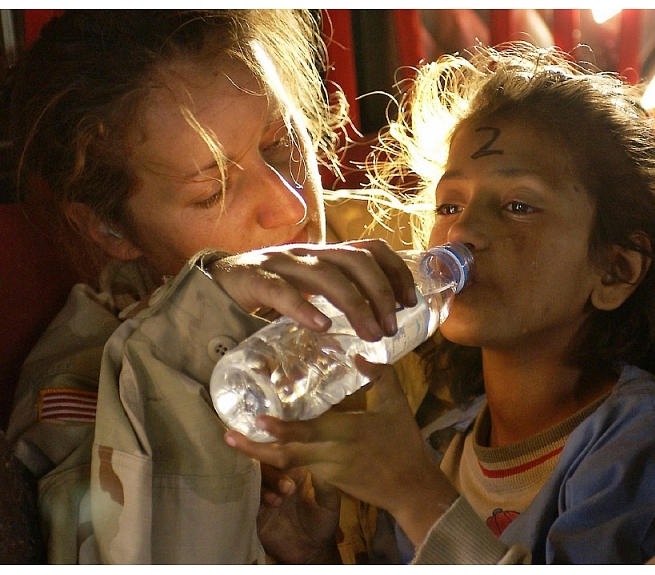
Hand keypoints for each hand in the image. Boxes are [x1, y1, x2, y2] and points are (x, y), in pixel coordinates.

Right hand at [208, 239, 417, 341]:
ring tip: (369, 334)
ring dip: (354, 305)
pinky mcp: (252, 279)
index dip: (395, 271)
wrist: (212, 284)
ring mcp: (279, 263)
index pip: (370, 249)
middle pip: (355, 260)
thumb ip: (334, 298)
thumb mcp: (308, 291)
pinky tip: (321, 326)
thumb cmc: (267, 293)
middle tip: (390, 328)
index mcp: (323, 255)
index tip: (409, 301)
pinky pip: (280, 290)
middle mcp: (306, 253)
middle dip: (381, 293)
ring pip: (325, 274)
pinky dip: (303, 307)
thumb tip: (376, 324)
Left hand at [225, 357, 458, 548]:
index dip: (281, 429)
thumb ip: (381, 376)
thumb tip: (358, 355)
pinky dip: (279, 460)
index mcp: (347, 433)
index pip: (308, 432)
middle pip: (286, 455)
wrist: (410, 488)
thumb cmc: (404, 443)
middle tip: (228, 436)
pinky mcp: (328, 481)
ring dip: (260, 455)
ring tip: (235, 442)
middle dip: (256, 448)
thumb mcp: (397, 405)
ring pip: (287, 464)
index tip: (258, 420)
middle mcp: (331, 454)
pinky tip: (264, 449)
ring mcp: (328, 471)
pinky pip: (299, 470)